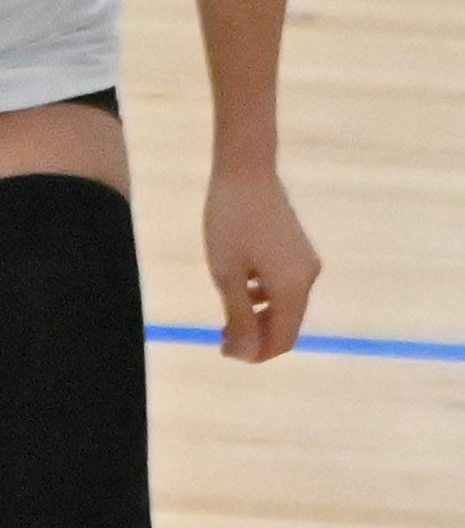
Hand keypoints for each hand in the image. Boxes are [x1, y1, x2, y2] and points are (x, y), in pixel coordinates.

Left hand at [204, 164, 317, 361]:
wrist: (246, 174)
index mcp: (292, 288)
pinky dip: (262, 299)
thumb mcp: (227, 276)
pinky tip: (238, 291)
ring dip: (256, 319)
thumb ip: (239, 317)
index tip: (223, 350)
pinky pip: (284, 288)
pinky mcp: (298, 251)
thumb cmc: (230, 224)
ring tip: (224, 317)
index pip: (282, 340)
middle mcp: (307, 278)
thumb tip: (248, 353)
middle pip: (286, 325)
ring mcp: (306, 263)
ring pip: (284, 307)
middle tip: (219, 337)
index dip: (254, 353)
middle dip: (255, 338)